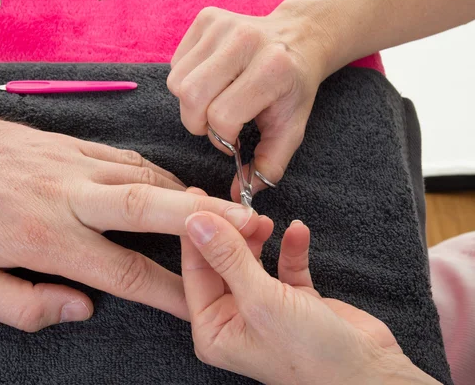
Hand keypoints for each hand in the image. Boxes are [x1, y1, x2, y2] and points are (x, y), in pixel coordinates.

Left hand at [0, 85, 264, 331]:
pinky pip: (125, 159)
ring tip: (223, 212)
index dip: (168, 294)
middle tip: (249, 228)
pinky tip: (172, 187)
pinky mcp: (68, 144)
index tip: (200, 307)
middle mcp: (67, 195)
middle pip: (150, 208)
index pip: (122, 271)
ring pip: (145, 178)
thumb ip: (23, 304)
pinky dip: (158, 175)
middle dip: (205, 222)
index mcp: (43, 235)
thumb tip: (81, 308)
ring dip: (188, 197)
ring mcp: (71, 162)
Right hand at [167, 4, 329, 196]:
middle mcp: (245, 41)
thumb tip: (240, 197)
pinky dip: (187, 80)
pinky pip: (175, 64)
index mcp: (272, 69)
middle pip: (191, 97)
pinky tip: (211, 80)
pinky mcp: (206, 18)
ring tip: (215, 99)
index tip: (235, 135)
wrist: (298, 40)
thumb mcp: (290, 130)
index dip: (223, 136)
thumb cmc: (292, 88)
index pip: (221, 116)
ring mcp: (223, 25)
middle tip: (218, 121)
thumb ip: (268, 166)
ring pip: (177, 82)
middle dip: (199, 121)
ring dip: (191, 102)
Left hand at [180, 198, 439, 383]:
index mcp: (214, 329)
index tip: (197, 199)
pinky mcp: (294, 300)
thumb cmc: (310, 354)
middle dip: (230, 233)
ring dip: (258, 238)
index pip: (195, 273)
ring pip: (251, 261)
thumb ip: (228, 258)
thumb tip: (195, 222)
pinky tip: (297, 231)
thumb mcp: (261, 301)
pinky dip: (290, 248)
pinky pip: (284, 265)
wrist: (370, 375)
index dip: (197, 235)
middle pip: (222, 263)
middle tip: (237, 206)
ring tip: (265, 220)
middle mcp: (234, 319)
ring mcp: (264, 308)